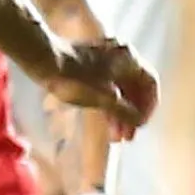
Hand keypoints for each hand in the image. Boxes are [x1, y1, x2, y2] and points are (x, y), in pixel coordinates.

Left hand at [37, 37, 155, 136]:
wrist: (44, 60)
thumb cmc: (74, 78)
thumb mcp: (103, 98)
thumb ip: (125, 111)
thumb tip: (139, 121)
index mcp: (128, 59)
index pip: (151, 82)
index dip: (150, 106)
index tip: (142, 124)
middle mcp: (121, 57)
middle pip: (136, 88)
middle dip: (133, 114)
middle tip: (128, 137)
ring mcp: (106, 61)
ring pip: (121, 90)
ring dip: (121, 113)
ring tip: (116, 137)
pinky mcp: (92, 67)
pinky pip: (109, 88)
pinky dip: (110, 105)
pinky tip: (106, 124)